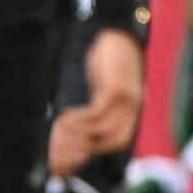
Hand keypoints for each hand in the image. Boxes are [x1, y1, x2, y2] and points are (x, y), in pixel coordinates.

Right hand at [49, 28, 143, 175]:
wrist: (117, 33)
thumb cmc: (107, 61)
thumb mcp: (105, 87)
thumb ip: (98, 107)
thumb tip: (74, 132)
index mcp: (131, 111)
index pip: (116, 144)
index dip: (92, 153)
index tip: (69, 159)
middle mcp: (133, 108)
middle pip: (113, 142)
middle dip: (85, 148)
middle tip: (59, 146)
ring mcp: (127, 99)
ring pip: (104, 130)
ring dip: (79, 134)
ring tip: (59, 130)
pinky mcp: (117, 88)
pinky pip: (98, 113)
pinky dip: (80, 119)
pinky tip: (65, 117)